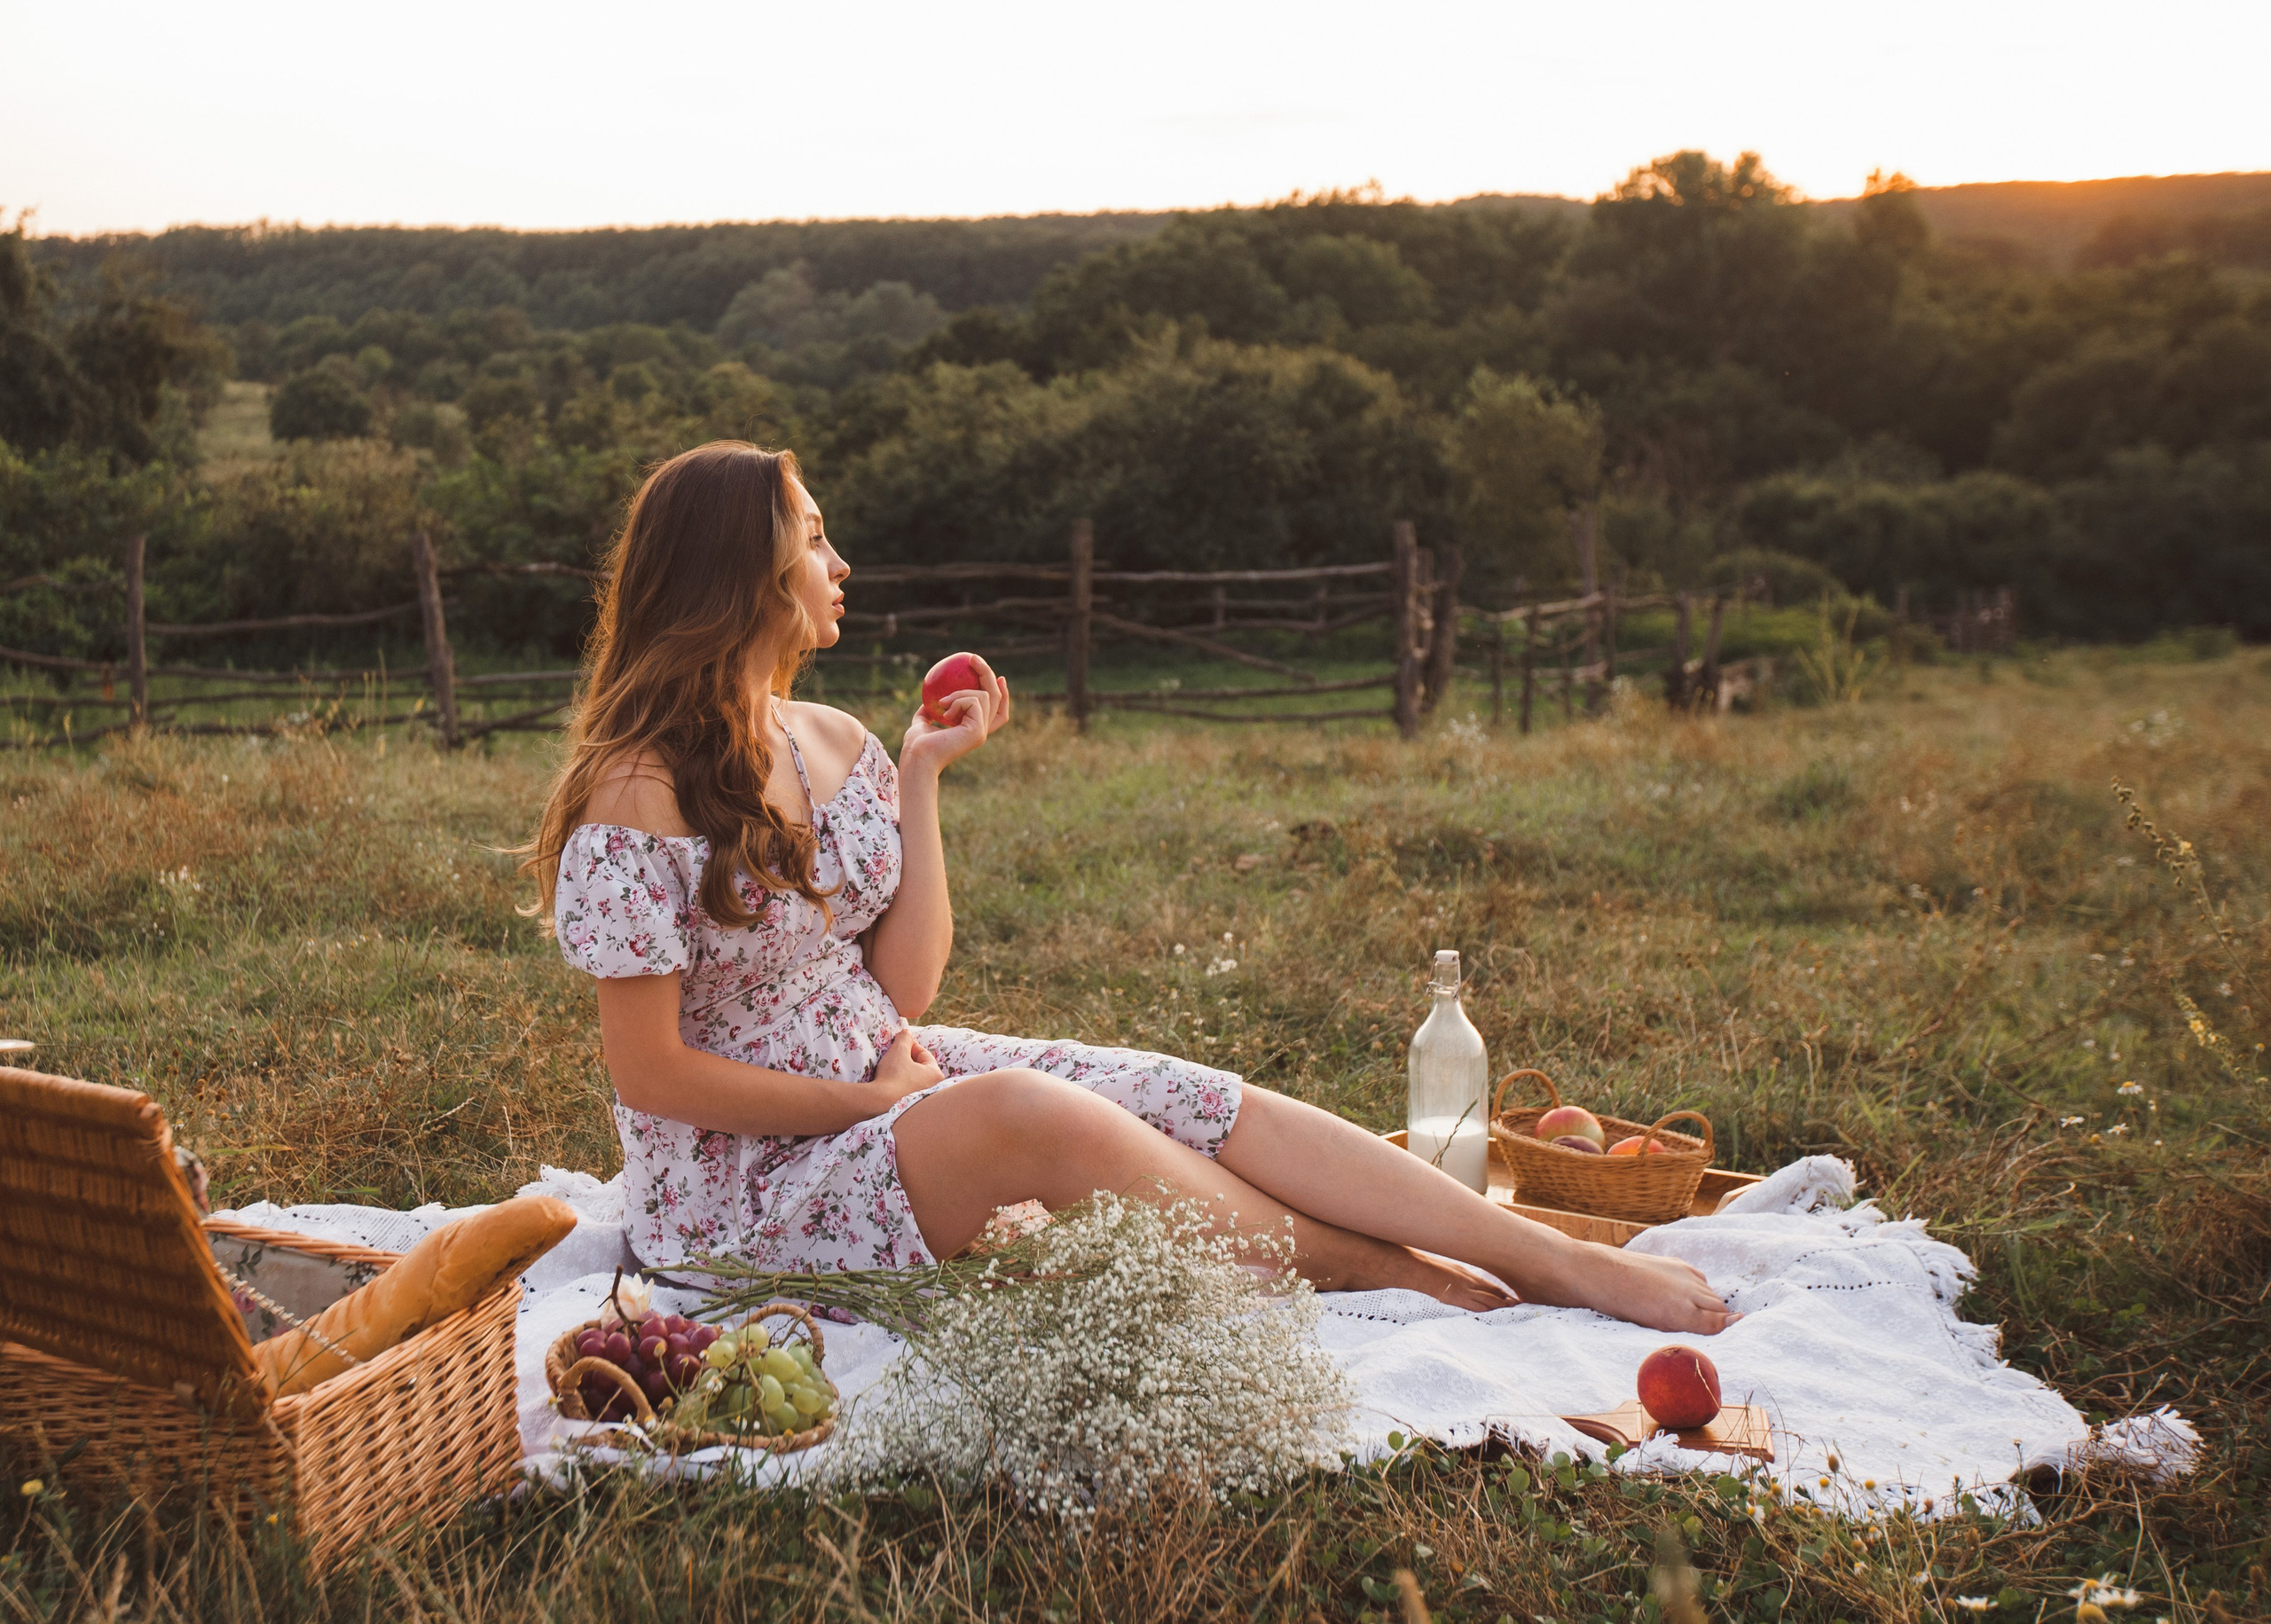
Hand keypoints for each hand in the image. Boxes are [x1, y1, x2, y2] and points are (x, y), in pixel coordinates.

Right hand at [870, 1027, 943, 1105]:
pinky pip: (907, 1089)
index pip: (923, 1053)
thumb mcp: (898, 1051)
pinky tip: (889, 1082)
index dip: (909, 1046)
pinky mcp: (911, 1107)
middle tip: (893, 1056)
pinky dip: (900, 1084)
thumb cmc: (893, 1075)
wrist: (879, 1102)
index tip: (897, 1045)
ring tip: (890, 1069)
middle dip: (906, 1059)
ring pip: (913, 1078)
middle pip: (919, 1066)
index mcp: (936, 1074)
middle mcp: (934, 1088)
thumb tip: (906, 1033)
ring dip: (902, 1071)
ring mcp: (923, 1099)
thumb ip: (904, 1038)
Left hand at [901, 656, 1010, 775]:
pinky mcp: (978, 730)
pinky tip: (943, 708)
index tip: (999, 677)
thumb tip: (931, 697)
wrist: (916, 757)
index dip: (1003, 695)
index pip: (998, 712)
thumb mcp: (921, 721)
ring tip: (941, 702)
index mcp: (972, 730)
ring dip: (961, 692)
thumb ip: (929, 711)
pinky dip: (957, 699)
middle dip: (989, 675)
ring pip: (985, 695)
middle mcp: (981, 731)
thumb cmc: (916, 744)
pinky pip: (974, 700)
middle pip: (997, 699)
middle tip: (973, 658)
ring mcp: (981, 732)